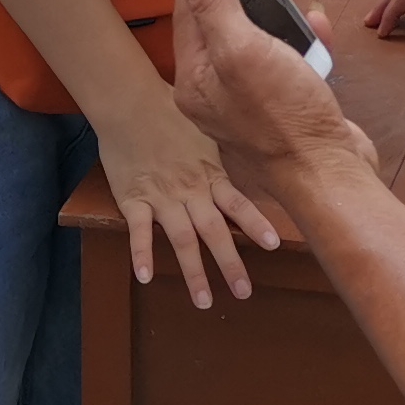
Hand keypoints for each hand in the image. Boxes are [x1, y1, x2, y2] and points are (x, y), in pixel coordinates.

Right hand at [93, 82, 283, 311]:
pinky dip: (142, 255)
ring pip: (181, 240)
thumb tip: (255, 154)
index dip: (256, 224)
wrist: (131, 102)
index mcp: (210, 174)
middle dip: (230, 264)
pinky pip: (138, 232)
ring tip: (204, 301)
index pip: (238, 203)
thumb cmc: (170, 113)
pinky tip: (146, 278)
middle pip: (214, 232)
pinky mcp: (134, 199)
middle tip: (244, 293)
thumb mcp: (205, 132)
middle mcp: (191, 190)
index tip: (274, 245)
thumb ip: (224, 153)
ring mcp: (162, 197)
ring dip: (193, 272)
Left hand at [166, 0, 374, 204]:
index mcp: (195, 81)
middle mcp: (217, 93)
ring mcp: (253, 103)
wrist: (330, 173)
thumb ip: (212, 1)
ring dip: (283, 18)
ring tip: (301, 2)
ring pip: (262, 43)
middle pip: (228, 27)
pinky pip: (290, 64)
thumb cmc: (283, 114)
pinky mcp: (287, 108)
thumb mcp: (243, 48)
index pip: (189, 15)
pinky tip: (320, 32)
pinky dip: (305, 45)